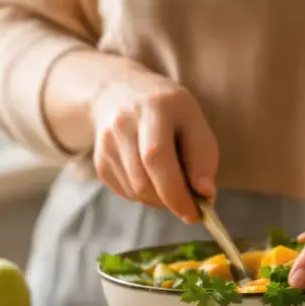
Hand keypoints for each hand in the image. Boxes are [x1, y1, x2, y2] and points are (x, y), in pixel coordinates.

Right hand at [91, 69, 218, 222]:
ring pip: (135, 192)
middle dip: (170, 201)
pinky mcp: (99, 161)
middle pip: (143, 181)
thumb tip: (205, 194)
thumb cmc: (168, 111)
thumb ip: (203, 157)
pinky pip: (126, 193)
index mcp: (154, 107)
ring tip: (172, 184)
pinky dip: (145, 195)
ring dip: (159, 199)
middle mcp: (123, 123)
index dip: (175, 191)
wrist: (120, 92)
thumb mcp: (194, 120)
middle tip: (188, 207)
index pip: (157, 157)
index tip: (194, 213)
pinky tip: (153, 178)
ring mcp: (106, 143)